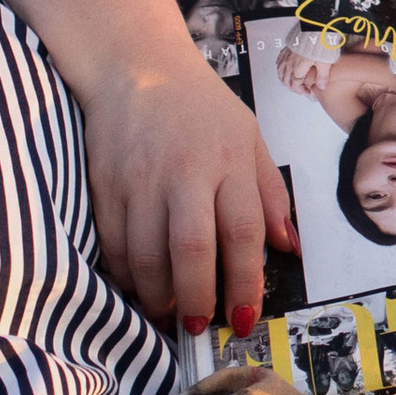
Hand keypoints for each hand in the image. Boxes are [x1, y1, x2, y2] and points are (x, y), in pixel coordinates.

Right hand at [79, 48, 295, 335]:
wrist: (137, 69)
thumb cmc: (202, 108)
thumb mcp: (250, 138)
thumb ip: (270, 194)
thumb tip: (291, 247)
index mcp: (230, 159)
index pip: (244, 231)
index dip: (245, 281)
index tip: (245, 318)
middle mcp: (186, 171)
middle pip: (192, 249)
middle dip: (198, 298)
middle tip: (200, 325)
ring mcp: (141, 180)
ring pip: (147, 255)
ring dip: (159, 296)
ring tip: (171, 313)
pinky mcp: (104, 186)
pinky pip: (114, 246)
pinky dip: (126, 276)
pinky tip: (139, 287)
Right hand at [274, 33, 335, 96]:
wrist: (316, 27)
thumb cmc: (320, 42)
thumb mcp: (325, 62)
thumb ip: (323, 76)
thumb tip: (321, 86)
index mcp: (298, 68)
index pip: (295, 85)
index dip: (300, 91)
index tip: (307, 91)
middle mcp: (290, 62)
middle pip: (285, 79)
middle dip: (292, 86)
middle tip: (300, 88)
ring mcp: (288, 54)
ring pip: (280, 71)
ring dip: (284, 78)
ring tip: (291, 80)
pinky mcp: (288, 47)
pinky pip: (280, 59)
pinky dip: (280, 66)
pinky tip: (283, 66)